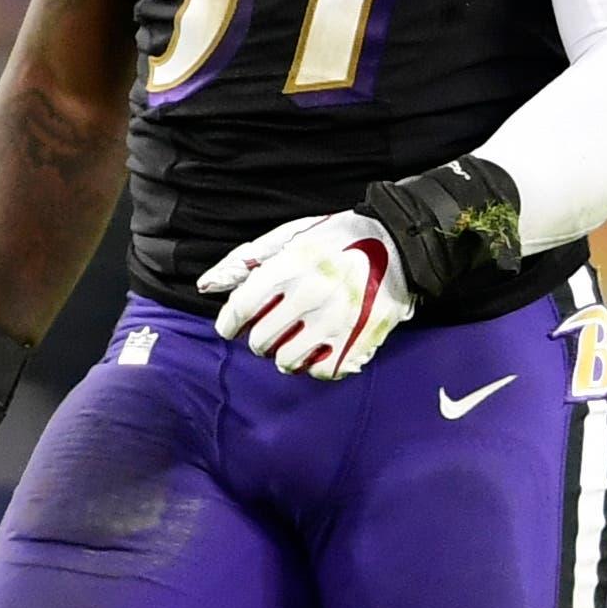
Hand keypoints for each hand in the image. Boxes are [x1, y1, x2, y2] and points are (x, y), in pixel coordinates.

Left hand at [196, 210, 415, 379]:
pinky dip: (315, 364)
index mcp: (292, 264)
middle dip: (258, 338)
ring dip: (284, 354)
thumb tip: (206, 285)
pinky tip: (318, 347)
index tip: (229, 328)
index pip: (242, 307)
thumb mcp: (291, 236)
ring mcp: (337, 320)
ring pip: (287, 361)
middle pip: (261, 340)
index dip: (228, 322)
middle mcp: (312, 294)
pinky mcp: (360, 341)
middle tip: (268, 330)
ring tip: (293, 340)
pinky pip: (321, 371)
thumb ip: (246, 260)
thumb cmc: (337, 238)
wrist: (400, 244)